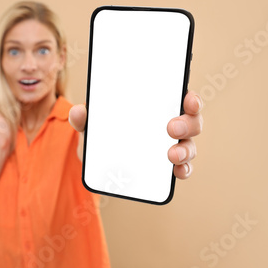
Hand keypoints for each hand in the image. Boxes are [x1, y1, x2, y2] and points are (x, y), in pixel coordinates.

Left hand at [68, 90, 203, 179]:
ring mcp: (171, 145)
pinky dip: (183, 170)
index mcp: (154, 106)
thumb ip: (84, 117)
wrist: (97, 160)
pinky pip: (182, 167)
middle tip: (171, 128)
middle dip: (187, 123)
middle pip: (191, 120)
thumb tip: (77, 112)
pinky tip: (177, 172)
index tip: (187, 99)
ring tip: (171, 155)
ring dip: (185, 150)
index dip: (189, 97)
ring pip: (189, 144)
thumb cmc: (101, 133)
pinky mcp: (167, 166)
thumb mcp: (91, 124)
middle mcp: (168, 123)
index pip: (179, 96)